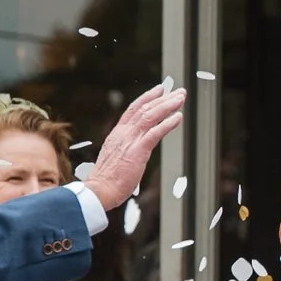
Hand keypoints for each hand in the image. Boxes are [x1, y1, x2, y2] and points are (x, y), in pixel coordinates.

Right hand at [81, 86, 189, 209]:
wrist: (100, 190)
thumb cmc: (107, 180)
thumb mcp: (114, 157)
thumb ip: (124, 149)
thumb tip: (133, 150)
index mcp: (117, 134)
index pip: (133, 109)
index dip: (148, 97)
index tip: (160, 90)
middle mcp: (123, 133)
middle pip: (145, 108)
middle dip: (164, 98)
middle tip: (179, 92)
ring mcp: (130, 141)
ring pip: (151, 116)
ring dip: (168, 106)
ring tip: (180, 99)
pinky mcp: (138, 151)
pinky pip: (155, 133)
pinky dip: (168, 123)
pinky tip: (178, 117)